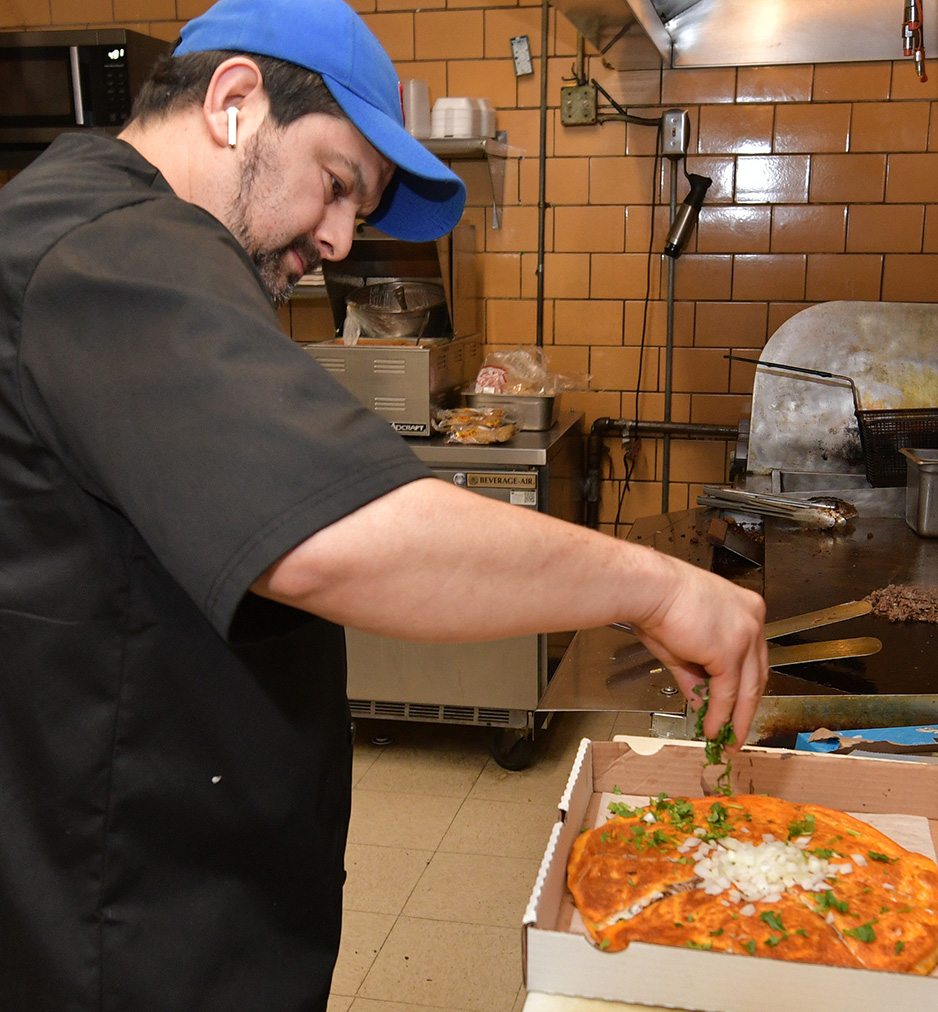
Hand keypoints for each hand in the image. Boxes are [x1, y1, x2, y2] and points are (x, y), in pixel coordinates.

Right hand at [628, 559, 767, 749]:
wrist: (649, 589)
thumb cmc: (658, 601)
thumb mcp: (684, 642)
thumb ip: (696, 673)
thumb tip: (702, 701)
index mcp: (746, 609)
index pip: (753, 656)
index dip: (744, 686)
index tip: (738, 706)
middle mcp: (752, 620)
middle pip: (757, 675)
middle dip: (746, 708)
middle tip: (738, 730)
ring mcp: (745, 635)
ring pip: (748, 688)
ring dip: (736, 718)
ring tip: (727, 738)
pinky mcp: (730, 651)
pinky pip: (728, 692)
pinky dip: (719, 714)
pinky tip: (712, 727)